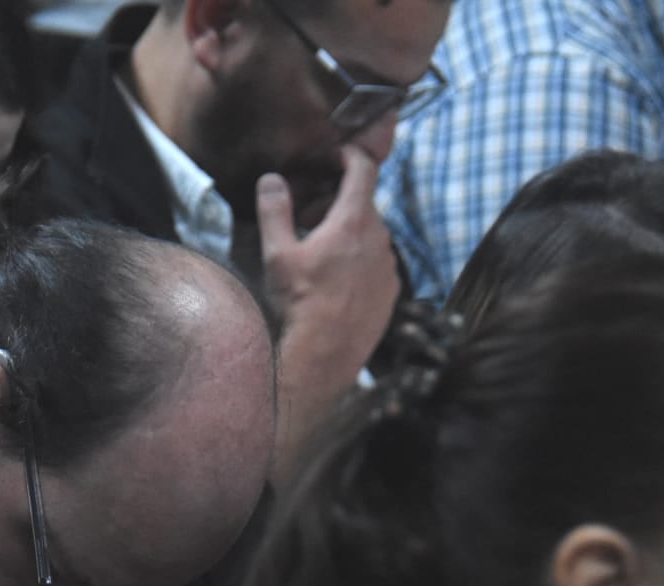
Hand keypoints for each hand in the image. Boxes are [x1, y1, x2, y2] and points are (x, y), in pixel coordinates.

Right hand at [259, 144, 399, 485]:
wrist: (325, 354)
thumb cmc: (299, 302)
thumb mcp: (277, 254)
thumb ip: (275, 211)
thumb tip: (271, 180)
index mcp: (354, 220)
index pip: (363, 169)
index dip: (352, 154)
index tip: (338, 153)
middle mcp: (380, 238)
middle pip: (364, 204)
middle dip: (340, 203)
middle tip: (311, 217)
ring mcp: (389, 266)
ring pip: (372, 236)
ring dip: (351, 235)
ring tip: (321, 255)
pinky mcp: (392, 291)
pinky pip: (377, 264)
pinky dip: (360, 262)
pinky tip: (336, 282)